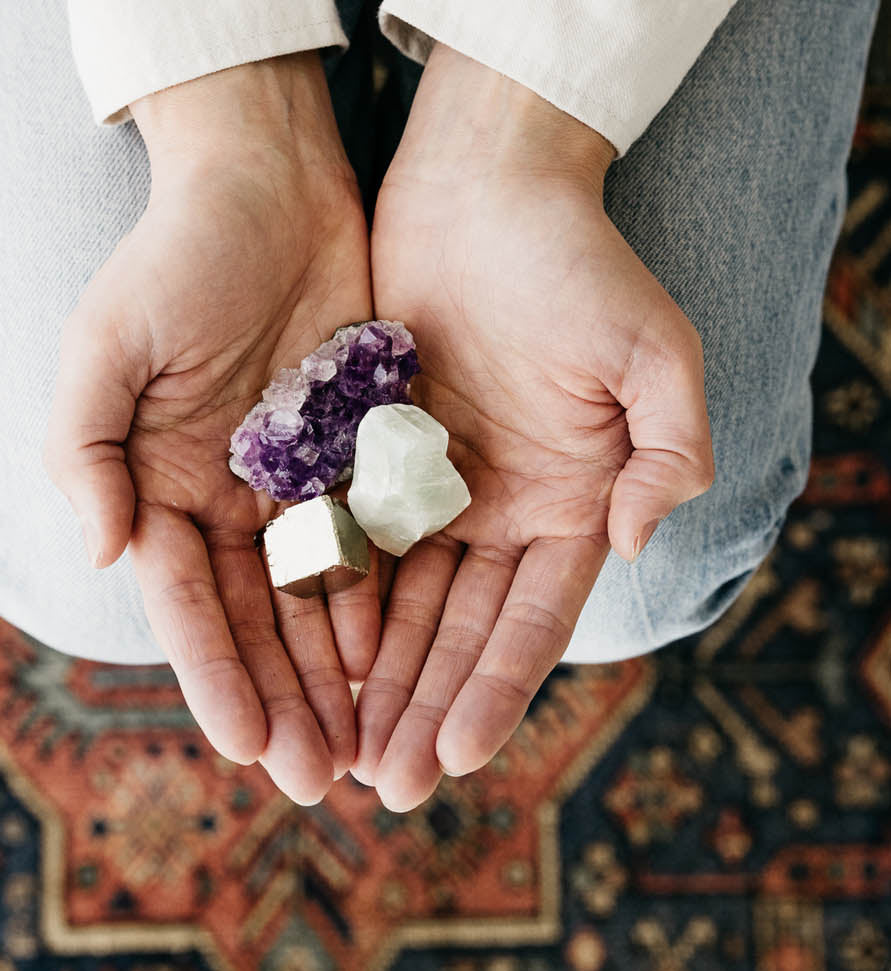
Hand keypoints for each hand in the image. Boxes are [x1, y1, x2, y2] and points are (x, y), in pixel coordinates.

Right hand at [42, 53, 378, 802]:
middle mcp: (225, 501)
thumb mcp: (108, 340)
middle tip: (316, 779)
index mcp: (159, 486)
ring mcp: (293, 482)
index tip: (243, 746)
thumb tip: (106, 552)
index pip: (189, 604)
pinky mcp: (356, 456)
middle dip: (284, 701)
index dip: (214, 674)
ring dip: (334, 678)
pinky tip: (398, 664)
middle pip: (256, 623)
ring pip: (315, 602)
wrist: (270, 183)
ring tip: (362, 748)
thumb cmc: (176, 256)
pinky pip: (371, 547)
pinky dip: (379, 607)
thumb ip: (87, 446)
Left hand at [354, 44, 714, 809]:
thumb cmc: (577, 261)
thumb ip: (671, 446)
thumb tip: (636, 539)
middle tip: (381, 786)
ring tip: (334, 753)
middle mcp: (503, 514)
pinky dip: (327, 606)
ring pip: (397, 607)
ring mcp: (435, 492)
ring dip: (370, 681)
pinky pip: (346, 544)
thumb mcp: (653, 348)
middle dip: (421, 710)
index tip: (457, 755)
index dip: (496, 689)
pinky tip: (300, 664)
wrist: (485, 184)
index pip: (531, 621)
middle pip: (457, 634)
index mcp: (573, 504)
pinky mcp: (370, 459)